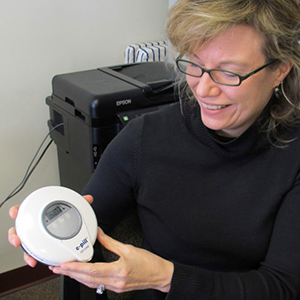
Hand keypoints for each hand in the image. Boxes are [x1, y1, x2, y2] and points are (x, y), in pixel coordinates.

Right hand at [8, 195, 93, 267]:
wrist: (67, 225)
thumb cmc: (64, 216)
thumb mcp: (71, 208)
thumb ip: (79, 202)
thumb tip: (88, 199)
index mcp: (38, 213)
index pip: (22, 210)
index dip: (16, 211)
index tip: (15, 214)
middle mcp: (33, 226)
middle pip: (18, 230)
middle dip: (16, 236)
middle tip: (18, 241)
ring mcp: (34, 237)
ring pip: (25, 245)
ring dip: (25, 253)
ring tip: (30, 258)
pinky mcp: (38, 248)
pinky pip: (34, 253)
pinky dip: (34, 258)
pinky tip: (37, 262)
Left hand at [50, 227, 173, 293]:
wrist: (159, 275)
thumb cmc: (148, 262)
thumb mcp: (129, 248)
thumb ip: (110, 242)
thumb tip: (99, 233)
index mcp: (119, 270)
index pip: (92, 270)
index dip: (76, 268)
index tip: (64, 265)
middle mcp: (115, 282)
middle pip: (87, 279)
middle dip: (70, 273)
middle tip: (57, 268)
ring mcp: (115, 287)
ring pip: (91, 284)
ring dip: (76, 277)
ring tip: (65, 271)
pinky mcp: (116, 288)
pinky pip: (97, 285)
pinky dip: (86, 279)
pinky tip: (81, 275)